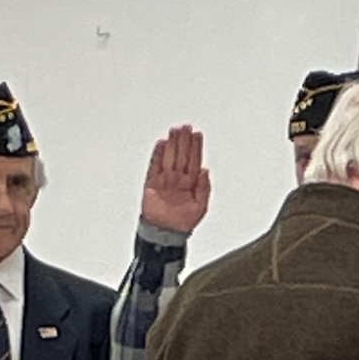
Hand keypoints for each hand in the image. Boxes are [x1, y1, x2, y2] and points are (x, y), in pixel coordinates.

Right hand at [138, 123, 210, 240]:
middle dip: (184, 140)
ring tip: (174, 130)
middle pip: (182, 155)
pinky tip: (161, 144)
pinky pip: (154, 166)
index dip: (196, 147)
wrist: (166, 232)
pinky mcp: (152, 183)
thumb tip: (206, 170)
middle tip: (185, 126)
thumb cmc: (184, 221)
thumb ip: (204, 188)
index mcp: (191, 183)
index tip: (197, 134)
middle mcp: (178, 178)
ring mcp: (165, 179)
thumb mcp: (201, 206)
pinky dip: (157, 155)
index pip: (194, 160)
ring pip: (169, 157)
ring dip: (172, 144)